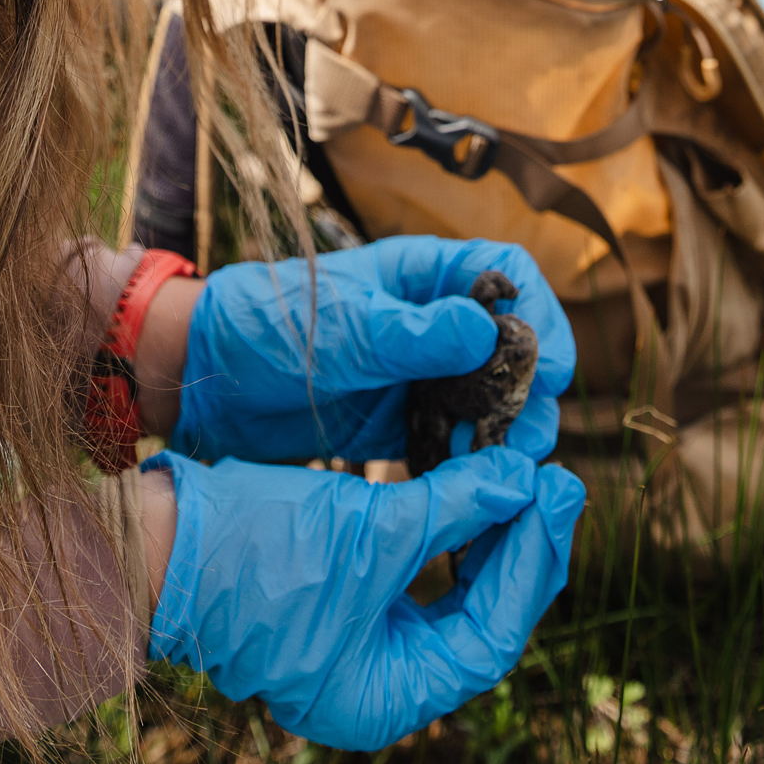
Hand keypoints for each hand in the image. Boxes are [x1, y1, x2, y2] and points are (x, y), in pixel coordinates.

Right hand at [146, 448, 583, 750]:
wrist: (161, 542)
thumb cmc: (254, 554)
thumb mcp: (369, 529)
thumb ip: (453, 506)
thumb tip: (524, 479)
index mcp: (385, 698)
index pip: (489, 638)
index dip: (531, 565)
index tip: (558, 495)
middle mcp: (379, 684)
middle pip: (478, 620)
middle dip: (518, 551)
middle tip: (553, 481)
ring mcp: (361, 645)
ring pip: (453, 596)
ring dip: (488, 537)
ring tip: (520, 477)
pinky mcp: (346, 603)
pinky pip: (419, 576)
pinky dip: (448, 533)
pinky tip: (471, 486)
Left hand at [172, 237, 575, 464]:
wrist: (207, 378)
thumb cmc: (270, 325)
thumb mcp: (344, 328)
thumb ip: (412, 333)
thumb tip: (486, 329)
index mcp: (422, 275)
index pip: (506, 275)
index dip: (542, 314)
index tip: (555, 366)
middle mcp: (430, 323)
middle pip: (510, 346)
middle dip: (531, 389)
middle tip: (531, 436)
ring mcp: (416, 374)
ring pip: (487, 398)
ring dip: (505, 430)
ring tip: (507, 468)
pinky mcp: (397, 421)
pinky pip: (450, 439)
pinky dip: (467, 462)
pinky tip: (471, 489)